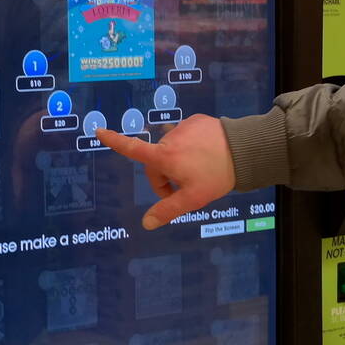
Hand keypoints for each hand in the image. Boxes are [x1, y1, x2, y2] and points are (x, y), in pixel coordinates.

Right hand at [97, 114, 235, 229]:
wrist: (245, 150)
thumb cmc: (217, 176)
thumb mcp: (192, 198)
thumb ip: (168, 210)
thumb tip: (146, 224)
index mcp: (165, 156)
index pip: (133, 149)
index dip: (115, 141)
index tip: (99, 131)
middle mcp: (170, 137)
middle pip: (157, 160)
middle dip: (165, 175)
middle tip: (183, 189)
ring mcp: (184, 126)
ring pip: (173, 148)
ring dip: (178, 160)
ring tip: (200, 170)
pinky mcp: (197, 120)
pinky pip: (187, 136)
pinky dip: (191, 147)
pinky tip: (206, 155)